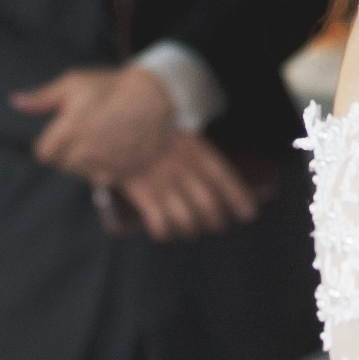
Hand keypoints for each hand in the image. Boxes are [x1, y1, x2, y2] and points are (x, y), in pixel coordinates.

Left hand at [15, 62, 183, 182]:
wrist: (153, 98)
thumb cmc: (110, 87)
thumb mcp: (74, 83)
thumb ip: (42, 98)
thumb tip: (15, 102)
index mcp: (68, 128)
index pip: (43, 154)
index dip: (50, 143)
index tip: (63, 133)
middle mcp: (83, 150)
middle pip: (62, 165)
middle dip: (68, 152)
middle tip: (85, 133)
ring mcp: (103, 164)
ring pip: (81, 173)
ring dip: (85, 162)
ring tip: (100, 139)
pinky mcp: (120, 174)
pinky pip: (101, 179)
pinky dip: (104, 169)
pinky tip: (113, 149)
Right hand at [114, 133, 255, 239]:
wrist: (109, 126)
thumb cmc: (143, 126)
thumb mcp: (173, 127)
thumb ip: (189, 146)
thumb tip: (204, 166)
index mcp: (193, 147)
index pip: (224, 176)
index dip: (239, 197)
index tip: (248, 213)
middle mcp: (182, 167)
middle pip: (208, 204)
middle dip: (216, 220)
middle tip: (217, 225)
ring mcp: (162, 182)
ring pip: (187, 218)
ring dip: (191, 229)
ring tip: (191, 231)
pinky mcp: (143, 193)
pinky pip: (160, 223)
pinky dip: (164, 232)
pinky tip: (165, 233)